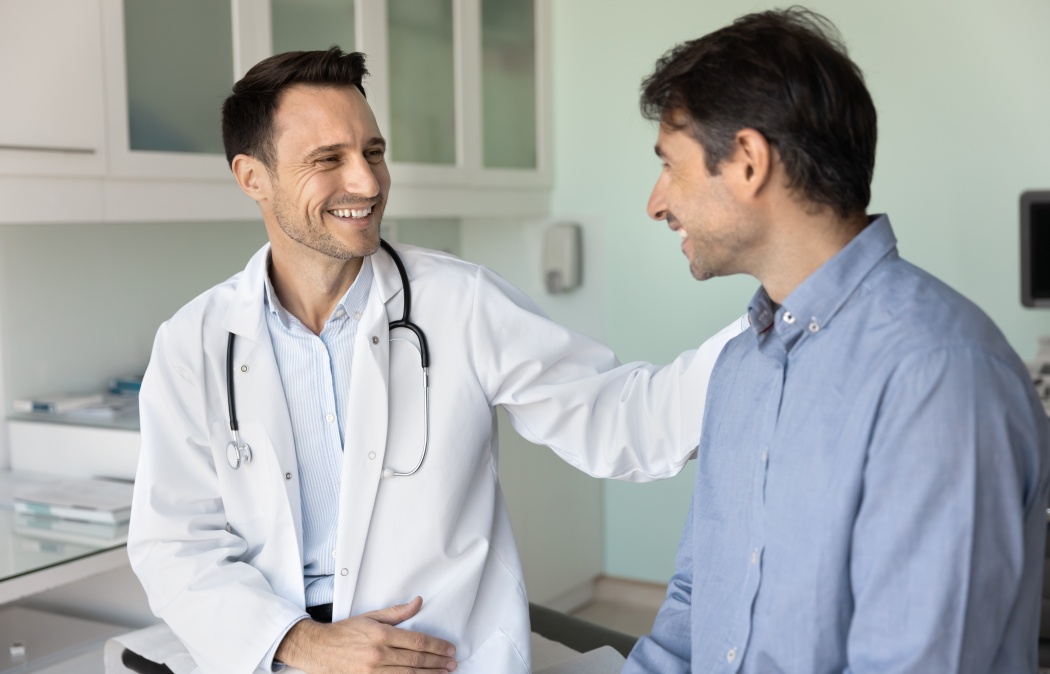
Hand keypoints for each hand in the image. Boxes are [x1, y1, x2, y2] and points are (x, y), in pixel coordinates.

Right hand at [276, 596, 456, 672]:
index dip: (437, 646)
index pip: (417, 641)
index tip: (449, 648)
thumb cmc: (344, 632)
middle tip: (452, 662)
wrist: (319, 649)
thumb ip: (397, 612)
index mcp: (381, 635)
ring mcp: (373, 671)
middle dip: (438, 662)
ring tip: (444, 673)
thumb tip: (418, 602)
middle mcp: (379, 654)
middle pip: (416, 660)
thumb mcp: (371, 616)